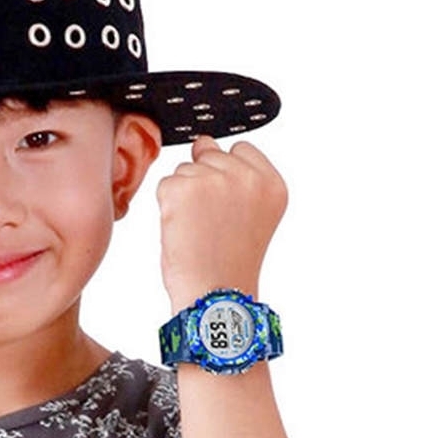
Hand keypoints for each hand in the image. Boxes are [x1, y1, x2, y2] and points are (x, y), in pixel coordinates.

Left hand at [156, 135, 287, 312]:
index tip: (225, 205)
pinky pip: (165, 184)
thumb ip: (240, 178)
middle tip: (209, 222)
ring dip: (183, 195)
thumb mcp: (253, 215)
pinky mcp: (182, 188)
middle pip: (209, 153)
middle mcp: (247, 176)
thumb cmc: (229, 262)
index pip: (240, 149)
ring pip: (184, 169)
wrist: (214, 294)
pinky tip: (183, 229)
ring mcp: (214, 179)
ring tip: (198, 229)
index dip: (226, 174)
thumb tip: (203, 143)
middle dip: (203, 182)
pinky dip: (166, 205)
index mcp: (272, 184)